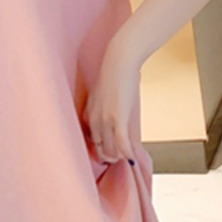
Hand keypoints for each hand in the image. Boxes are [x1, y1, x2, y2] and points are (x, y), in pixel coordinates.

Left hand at [84, 37, 140, 162]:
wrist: (119, 62)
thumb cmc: (115, 75)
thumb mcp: (105, 95)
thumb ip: (107, 108)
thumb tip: (116, 117)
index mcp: (89, 115)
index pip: (92, 142)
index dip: (102, 151)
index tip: (110, 155)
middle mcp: (94, 120)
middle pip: (100, 149)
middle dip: (111, 157)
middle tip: (122, 160)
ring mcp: (104, 120)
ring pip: (110, 150)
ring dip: (120, 157)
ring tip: (129, 159)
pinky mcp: (117, 118)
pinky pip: (121, 143)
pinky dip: (127, 153)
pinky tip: (132, 157)